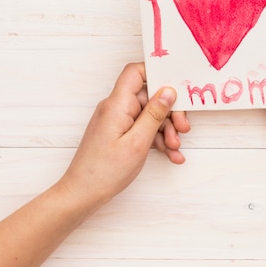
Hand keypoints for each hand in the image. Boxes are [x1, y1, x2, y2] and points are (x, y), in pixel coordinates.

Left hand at [58, 63, 189, 206]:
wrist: (82, 194)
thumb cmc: (104, 171)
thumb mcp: (137, 143)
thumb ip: (154, 114)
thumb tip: (168, 92)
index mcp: (117, 104)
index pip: (135, 72)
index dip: (157, 74)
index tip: (177, 87)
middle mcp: (115, 108)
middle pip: (149, 97)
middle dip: (169, 112)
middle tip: (183, 128)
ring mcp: (117, 121)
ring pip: (149, 115)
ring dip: (166, 130)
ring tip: (175, 148)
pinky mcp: (119, 133)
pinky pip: (143, 128)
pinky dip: (157, 139)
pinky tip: (170, 154)